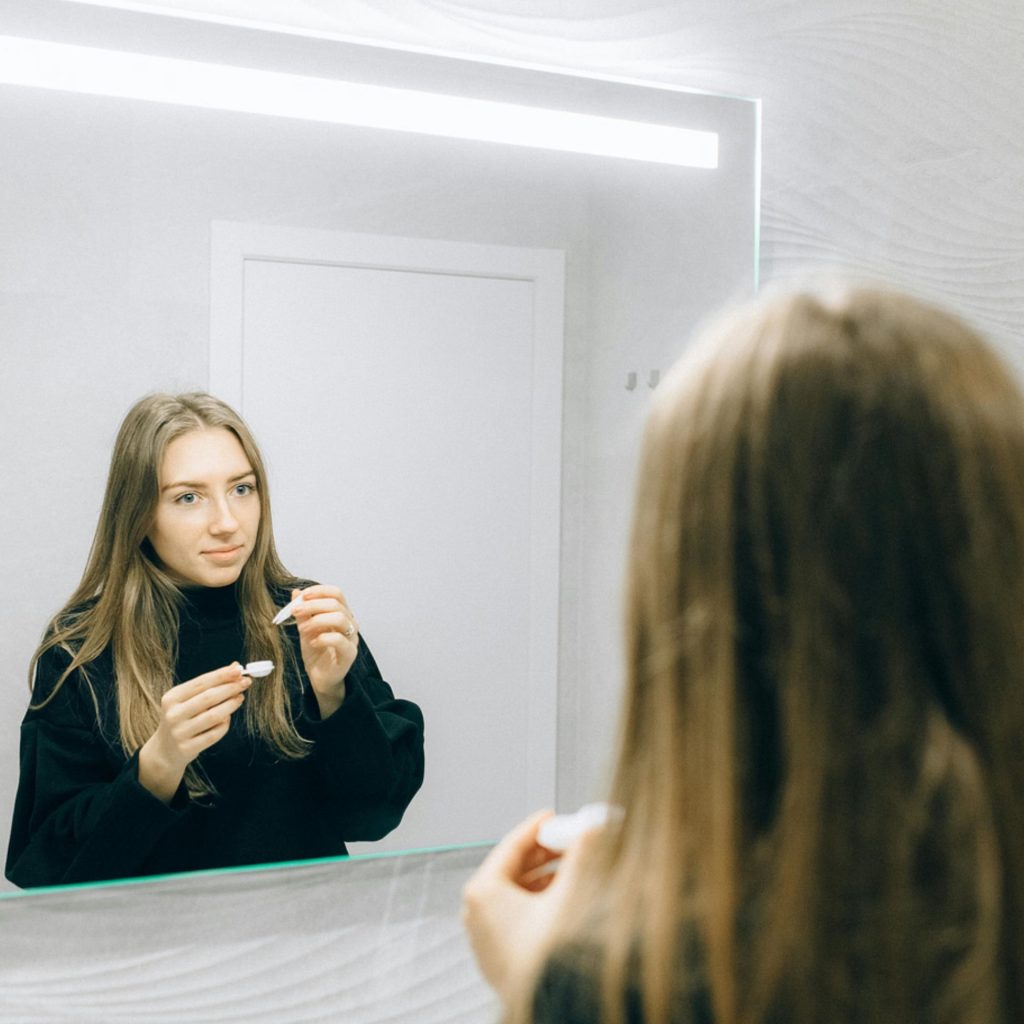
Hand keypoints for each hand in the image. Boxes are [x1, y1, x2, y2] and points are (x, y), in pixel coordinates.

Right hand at [138, 663, 250, 801]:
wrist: (165, 750)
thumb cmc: (182, 718)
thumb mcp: (188, 699)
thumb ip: (210, 684)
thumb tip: (235, 666)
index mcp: (172, 698)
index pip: (200, 682)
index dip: (222, 675)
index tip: (239, 670)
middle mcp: (173, 714)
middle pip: (208, 698)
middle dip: (230, 688)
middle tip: (246, 682)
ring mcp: (179, 733)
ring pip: (213, 716)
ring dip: (231, 705)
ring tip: (240, 698)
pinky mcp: (187, 748)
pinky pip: (214, 734)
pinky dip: (225, 724)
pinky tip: (228, 718)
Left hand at [291, 584, 358, 716]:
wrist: (320, 678)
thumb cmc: (316, 652)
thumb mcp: (305, 629)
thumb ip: (303, 612)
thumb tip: (296, 592)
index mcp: (341, 614)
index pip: (336, 593)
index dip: (319, 591)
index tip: (302, 596)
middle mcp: (350, 623)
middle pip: (336, 604)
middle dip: (313, 605)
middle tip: (295, 611)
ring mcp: (352, 638)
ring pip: (339, 618)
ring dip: (316, 620)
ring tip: (303, 629)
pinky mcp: (350, 653)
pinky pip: (339, 640)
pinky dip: (323, 638)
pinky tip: (312, 642)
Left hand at [461, 810, 599, 1001]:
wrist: (548, 1009)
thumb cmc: (548, 957)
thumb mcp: (568, 895)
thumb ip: (582, 857)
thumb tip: (594, 828)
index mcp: (483, 892)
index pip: (512, 845)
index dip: (538, 828)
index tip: (553, 816)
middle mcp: (476, 912)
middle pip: (514, 868)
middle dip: (545, 853)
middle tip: (569, 840)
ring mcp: (485, 936)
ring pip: (517, 892)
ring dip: (546, 877)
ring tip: (574, 866)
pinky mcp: (498, 956)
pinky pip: (516, 915)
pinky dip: (539, 900)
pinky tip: (564, 895)